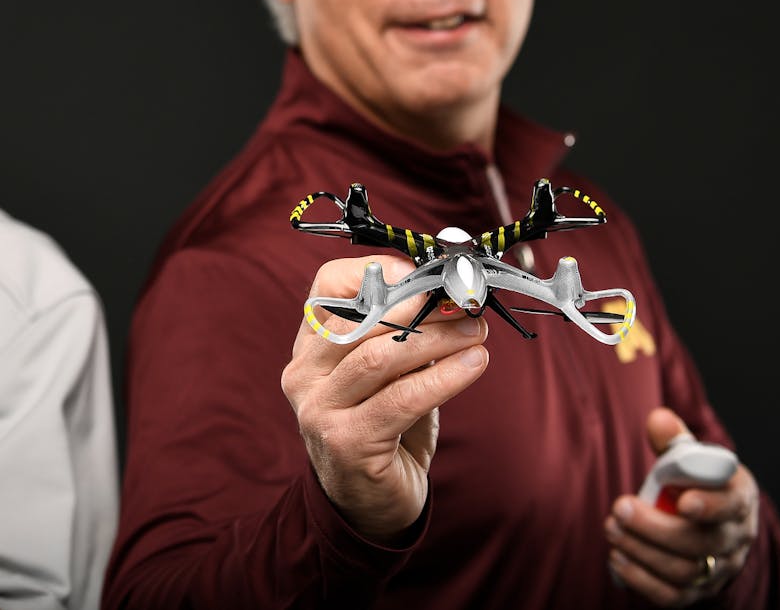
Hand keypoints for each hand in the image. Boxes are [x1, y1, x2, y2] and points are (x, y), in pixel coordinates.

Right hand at [280, 255, 489, 542]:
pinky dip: (444, 377)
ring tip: (476, 331)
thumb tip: (450, 300)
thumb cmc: (384, 433)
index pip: (327, 287)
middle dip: (421, 305)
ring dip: (437, 339)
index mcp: (309, 349)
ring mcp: (318, 410)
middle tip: (466, 303)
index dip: (375, 271)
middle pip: (360, 319)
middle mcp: (303, 375)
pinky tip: (474, 364)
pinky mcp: (346, 442)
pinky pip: (401, 399)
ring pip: (380, 356)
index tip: (424, 274)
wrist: (370, 507)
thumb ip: (404, 340)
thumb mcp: (388, 379)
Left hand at [606, 407, 758, 605]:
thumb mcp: (691, 459)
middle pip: (703, 543)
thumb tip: (658, 419)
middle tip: (619, 509)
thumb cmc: (696, 484)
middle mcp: (734, 538)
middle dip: (656, 528)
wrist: (710, 525)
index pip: (732, 505)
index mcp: (738, 498)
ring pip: (686, 571)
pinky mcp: (698, 591)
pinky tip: (618, 557)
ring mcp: (719, 568)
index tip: (683, 500)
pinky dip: (643, 580)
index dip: (711, 504)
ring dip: (642, 551)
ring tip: (612, 529)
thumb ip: (674, 442)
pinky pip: (673, 597)